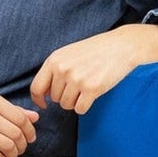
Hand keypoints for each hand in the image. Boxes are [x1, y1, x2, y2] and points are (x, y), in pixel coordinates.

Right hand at [0, 90, 37, 156]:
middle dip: (23, 145)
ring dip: (14, 153)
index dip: (30, 130)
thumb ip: (14, 110)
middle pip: (15, 134)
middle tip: (22, 147)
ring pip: (7, 146)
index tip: (31, 137)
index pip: (20, 118)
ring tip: (13, 153)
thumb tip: (36, 117)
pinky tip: (1, 156)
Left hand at [30, 22, 157, 116]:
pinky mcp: (91, 89)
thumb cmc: (94, 51)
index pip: (36, 87)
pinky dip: (85, 106)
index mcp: (54, 60)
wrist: (120, 46)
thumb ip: (54, 70)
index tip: (44, 104)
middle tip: (79, 85)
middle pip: (55, 99)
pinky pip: (80, 109)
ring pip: (66, 105)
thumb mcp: (68, 54)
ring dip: (75, 101)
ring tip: (86, 87)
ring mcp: (77, 79)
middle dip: (65, 96)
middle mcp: (63, 70)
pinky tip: (92, 94)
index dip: (38, 99)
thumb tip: (44, 94)